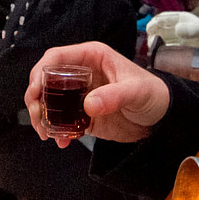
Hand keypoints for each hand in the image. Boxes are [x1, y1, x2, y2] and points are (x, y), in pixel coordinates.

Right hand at [24, 42, 169, 147]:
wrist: (162, 118)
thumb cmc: (153, 93)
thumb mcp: (135, 91)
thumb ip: (113, 96)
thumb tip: (88, 105)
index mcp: (91, 57)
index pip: (56, 57)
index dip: (40, 72)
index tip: (35, 91)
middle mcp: (80, 74)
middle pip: (45, 80)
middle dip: (35, 98)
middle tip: (37, 116)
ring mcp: (79, 95)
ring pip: (49, 102)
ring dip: (42, 117)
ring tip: (45, 133)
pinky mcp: (83, 115)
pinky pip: (62, 121)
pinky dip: (57, 131)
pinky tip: (62, 141)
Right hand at [146, 11, 198, 49]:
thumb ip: (191, 29)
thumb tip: (177, 29)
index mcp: (177, 18)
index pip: (162, 18)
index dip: (154, 22)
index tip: (150, 28)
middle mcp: (171, 27)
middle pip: (155, 29)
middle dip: (152, 35)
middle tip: (152, 43)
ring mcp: (170, 37)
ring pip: (156, 39)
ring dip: (154, 44)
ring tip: (156, 50)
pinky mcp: (171, 47)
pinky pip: (161, 48)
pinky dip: (159, 51)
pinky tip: (161, 55)